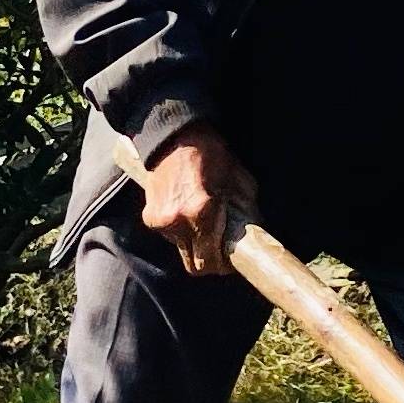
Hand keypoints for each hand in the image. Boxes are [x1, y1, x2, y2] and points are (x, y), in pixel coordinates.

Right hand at [138, 124, 257, 278]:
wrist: (175, 137)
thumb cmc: (212, 154)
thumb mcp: (240, 181)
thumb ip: (246, 214)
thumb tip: (254, 239)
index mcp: (201, 212)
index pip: (210, 261)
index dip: (223, 266)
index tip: (231, 261)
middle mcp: (177, 221)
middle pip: (194, 265)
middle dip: (209, 261)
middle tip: (221, 250)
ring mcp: (161, 220)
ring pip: (182, 250)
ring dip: (196, 243)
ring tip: (205, 221)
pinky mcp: (149, 217)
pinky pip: (170, 236)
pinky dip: (181, 231)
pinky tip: (188, 212)